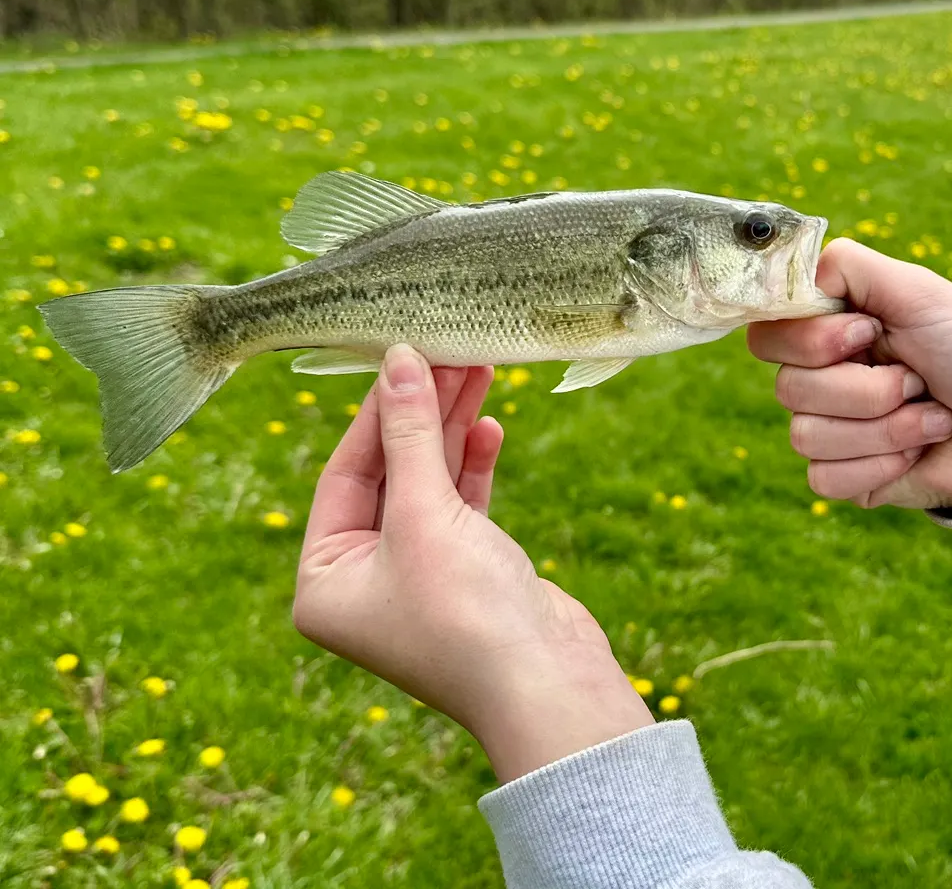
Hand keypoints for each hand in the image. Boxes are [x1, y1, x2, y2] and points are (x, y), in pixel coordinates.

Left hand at [293, 344, 651, 782]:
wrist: (544, 683)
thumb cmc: (464, 611)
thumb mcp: (424, 513)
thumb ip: (410, 433)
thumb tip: (397, 358)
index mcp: (324, 580)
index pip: (344, 473)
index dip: (376, 413)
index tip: (404, 354)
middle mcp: (363, 578)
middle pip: (388, 472)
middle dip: (421, 413)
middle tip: (449, 351)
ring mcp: (417, 575)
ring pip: (429, 481)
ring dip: (453, 428)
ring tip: (478, 367)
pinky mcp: (466, 570)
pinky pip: (461, 503)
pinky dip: (474, 463)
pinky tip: (490, 425)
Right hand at [747, 239, 951, 511]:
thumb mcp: (920, 291)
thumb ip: (847, 265)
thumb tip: (791, 273)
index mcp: (833, 325)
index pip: (769, 332)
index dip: (813, 340)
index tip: (868, 334)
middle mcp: (824, 374)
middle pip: (789, 388)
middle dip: (869, 389)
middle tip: (917, 379)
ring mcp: (833, 426)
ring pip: (807, 436)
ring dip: (887, 428)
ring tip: (931, 417)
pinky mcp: (847, 475)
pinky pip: (825, 477)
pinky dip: (883, 465)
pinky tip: (919, 453)